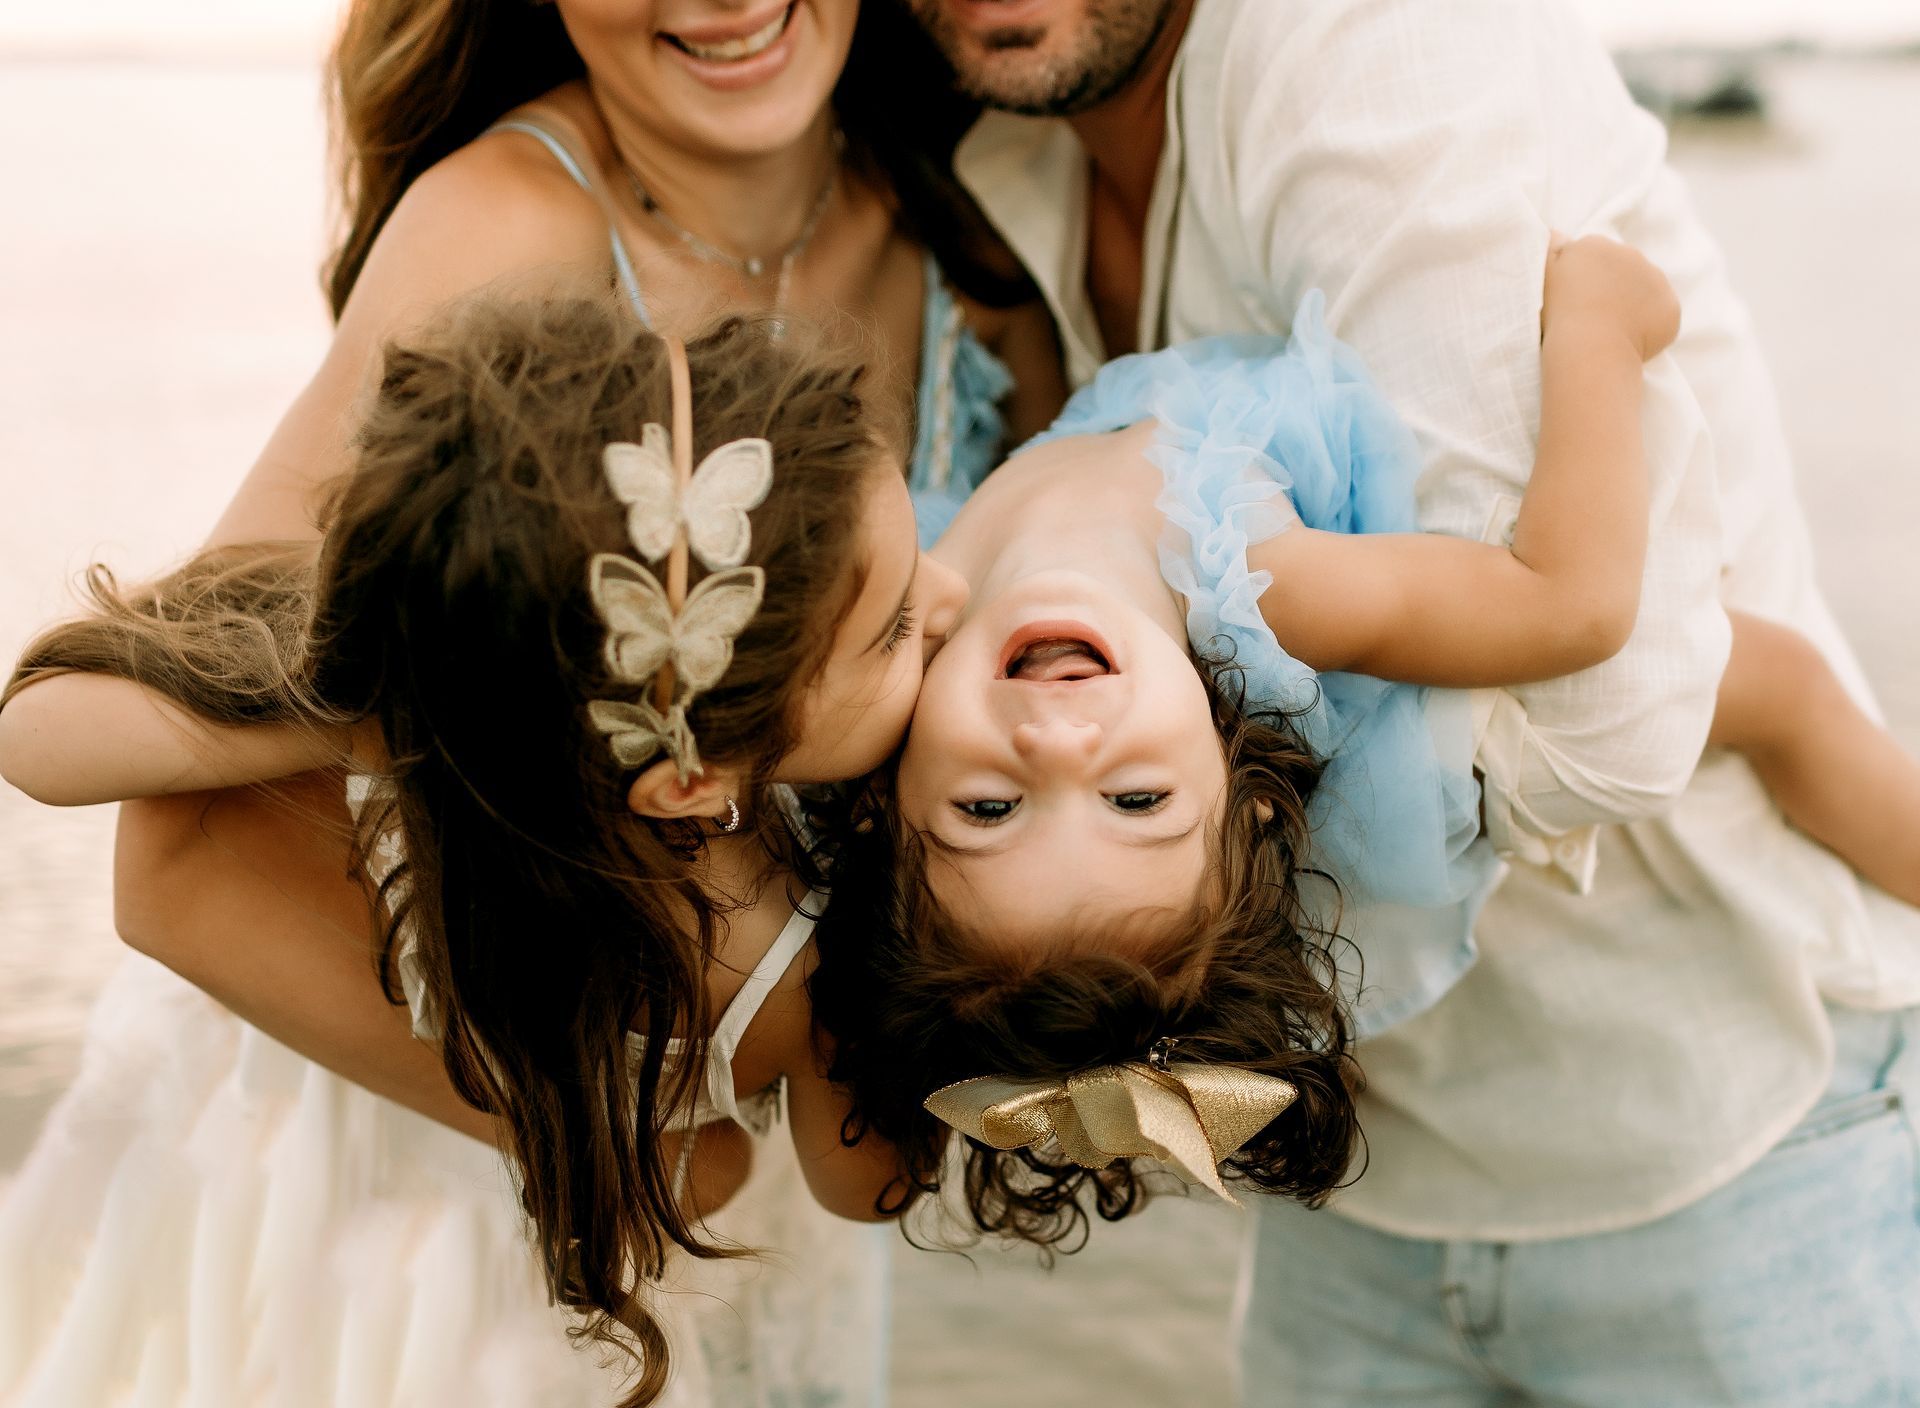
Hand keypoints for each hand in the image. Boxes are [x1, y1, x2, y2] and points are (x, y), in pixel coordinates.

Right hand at [1541, 233, 1680, 360]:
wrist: (1591, 347)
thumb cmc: (1560, 314)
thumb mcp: (1544, 274)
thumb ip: (1552, 248)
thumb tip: (1558, 233)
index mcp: (1596, 245)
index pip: (1593, 257)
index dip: (1584, 279)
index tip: (1574, 300)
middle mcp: (1630, 254)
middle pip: (1622, 270)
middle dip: (1612, 288)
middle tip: (1593, 316)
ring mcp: (1655, 279)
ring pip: (1644, 291)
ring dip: (1632, 305)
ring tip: (1612, 331)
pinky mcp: (1670, 307)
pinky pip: (1660, 315)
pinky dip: (1650, 327)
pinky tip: (1630, 341)